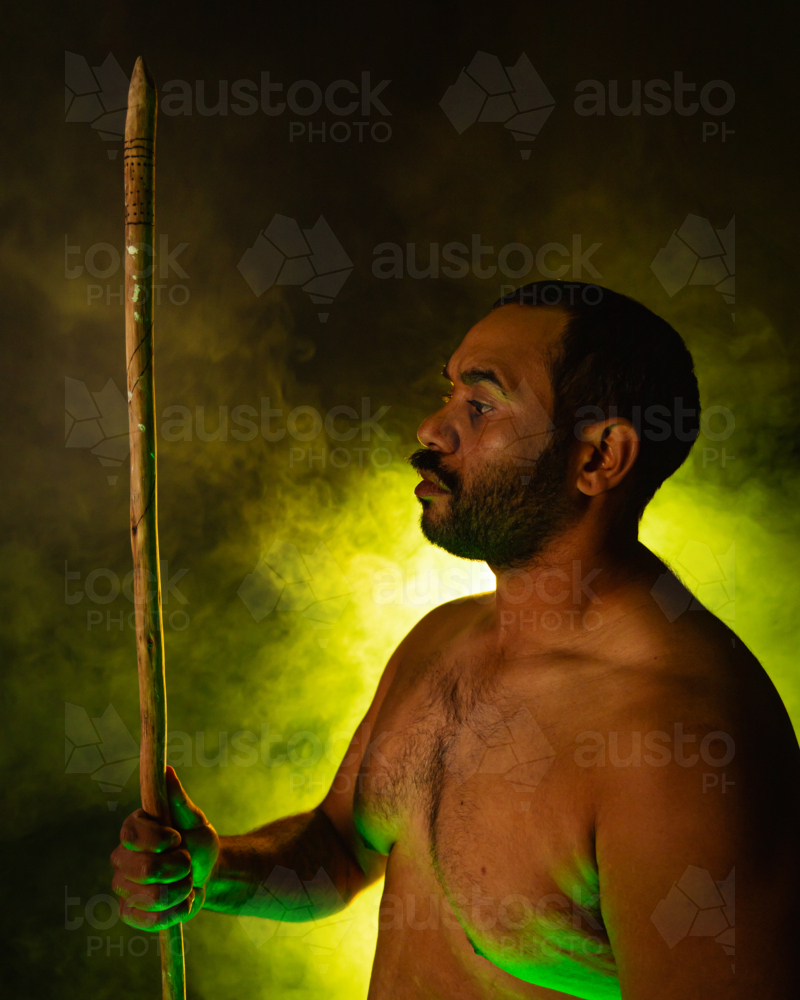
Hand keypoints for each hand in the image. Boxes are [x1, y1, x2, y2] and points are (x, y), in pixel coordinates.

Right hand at [110, 766, 219, 930]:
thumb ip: (178, 799)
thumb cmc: (197, 841)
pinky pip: (151, 920)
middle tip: (188, 862)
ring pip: (151, 896)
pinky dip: (177, 910)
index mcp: (133, 829)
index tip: (177, 837)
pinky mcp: (131, 914)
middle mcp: (121, 858)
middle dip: (177, 867)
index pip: (131, 834)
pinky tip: (183, 899)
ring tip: (187, 881)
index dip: (158, 839)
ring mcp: (123, 888)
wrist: (206, 873)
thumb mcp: (194, 819)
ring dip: (181, 888)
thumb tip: (166, 770)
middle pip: (143, 868)